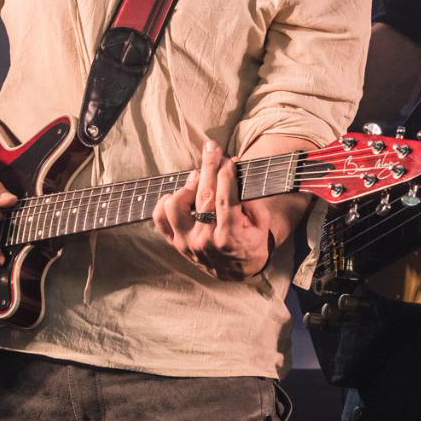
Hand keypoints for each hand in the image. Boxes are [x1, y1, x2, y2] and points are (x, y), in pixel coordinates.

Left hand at [151, 141, 296, 280]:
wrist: (237, 271)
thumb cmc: (252, 242)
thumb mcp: (261, 224)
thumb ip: (251, 200)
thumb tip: (235, 171)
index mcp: (230, 237)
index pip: (225, 200)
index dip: (226, 175)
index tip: (228, 158)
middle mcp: (205, 241)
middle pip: (202, 196)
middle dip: (208, 167)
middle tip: (212, 148)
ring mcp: (186, 243)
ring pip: (175, 205)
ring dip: (188, 186)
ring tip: (198, 178)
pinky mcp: (175, 243)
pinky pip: (159, 218)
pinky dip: (166, 201)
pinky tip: (179, 193)